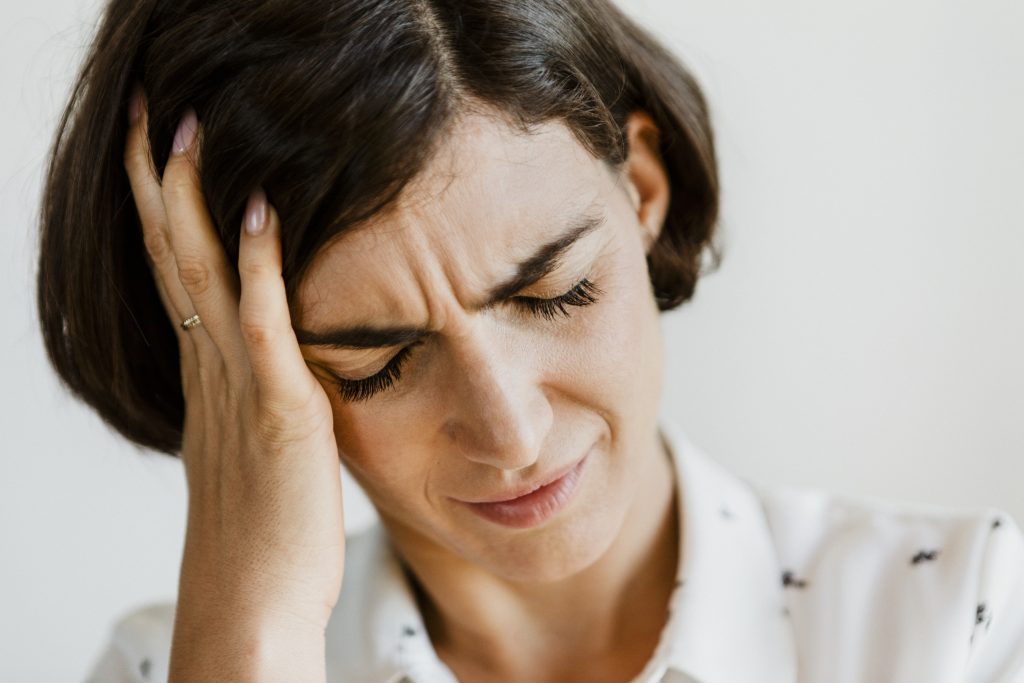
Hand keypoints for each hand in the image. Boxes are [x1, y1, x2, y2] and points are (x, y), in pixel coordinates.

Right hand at [123, 87, 343, 677]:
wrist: (252, 608)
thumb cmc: (264, 537)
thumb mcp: (259, 450)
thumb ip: (266, 397)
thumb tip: (291, 368)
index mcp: (211, 378)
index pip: (182, 275)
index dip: (165, 211)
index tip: (159, 152)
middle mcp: (212, 373)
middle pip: (176, 259)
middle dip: (160, 182)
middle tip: (153, 111)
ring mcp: (238, 389)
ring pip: (204, 277)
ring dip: (194, 200)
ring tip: (188, 129)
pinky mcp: (277, 413)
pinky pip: (262, 326)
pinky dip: (260, 265)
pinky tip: (262, 210)